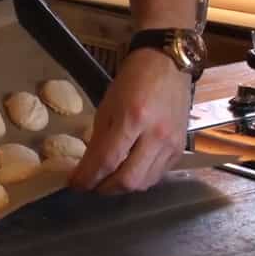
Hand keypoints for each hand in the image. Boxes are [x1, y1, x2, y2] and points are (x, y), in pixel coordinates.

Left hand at [70, 48, 191, 194]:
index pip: (106, 160)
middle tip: (89, 186)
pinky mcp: (180, 150)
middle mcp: (155, 135)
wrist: (168, 67)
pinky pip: (157, 176)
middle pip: (127, 180)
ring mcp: (171, 144)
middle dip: (104, 189)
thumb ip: (98, 140)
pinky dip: (139, 180)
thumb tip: (87, 168)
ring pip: (143, 183)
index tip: (74, 185)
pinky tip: (127, 173)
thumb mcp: (107, 107)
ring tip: (106, 182)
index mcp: (132, 118)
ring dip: (121, 188)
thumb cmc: (132, 82)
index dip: (88, 177)